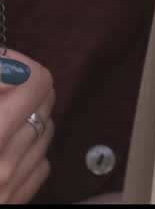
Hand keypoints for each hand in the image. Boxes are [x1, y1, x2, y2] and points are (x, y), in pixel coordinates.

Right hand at [0, 50, 53, 203]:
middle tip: (6, 83)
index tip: (5, 62)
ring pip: (47, 128)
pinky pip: (41, 162)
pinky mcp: (18, 200)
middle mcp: (5, 159)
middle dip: (26, 85)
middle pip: (46, 99)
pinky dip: (31, 148)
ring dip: (30, 114)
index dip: (19, 63)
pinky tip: (9, 146)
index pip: (36, 80)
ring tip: (5, 113)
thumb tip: (7, 63)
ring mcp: (14, 182)